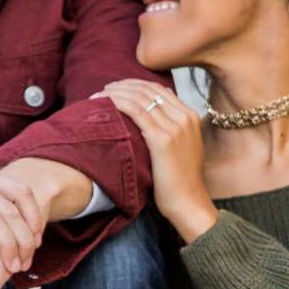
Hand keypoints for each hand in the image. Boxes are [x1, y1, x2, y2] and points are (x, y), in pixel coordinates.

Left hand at [94, 79, 214, 238]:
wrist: (188, 203)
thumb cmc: (179, 182)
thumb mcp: (181, 149)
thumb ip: (171, 130)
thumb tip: (149, 117)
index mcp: (190, 116)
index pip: (158, 88)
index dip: (134, 85)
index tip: (116, 88)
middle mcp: (185, 117)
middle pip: (148, 89)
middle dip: (123, 86)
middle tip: (104, 90)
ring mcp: (175, 127)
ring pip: (140, 98)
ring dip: (116, 93)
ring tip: (98, 97)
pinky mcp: (162, 139)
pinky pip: (136, 111)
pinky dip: (117, 103)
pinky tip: (104, 104)